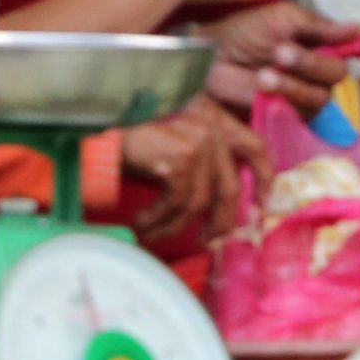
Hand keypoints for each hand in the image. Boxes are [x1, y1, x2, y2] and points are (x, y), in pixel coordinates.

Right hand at [121, 103, 265, 240]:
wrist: (95, 117)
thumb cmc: (127, 132)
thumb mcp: (171, 140)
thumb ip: (197, 161)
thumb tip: (212, 206)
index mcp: (213, 118)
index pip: (254, 147)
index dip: (264, 179)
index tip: (262, 209)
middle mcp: (211, 126)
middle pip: (230, 186)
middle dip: (221, 222)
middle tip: (207, 241)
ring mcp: (198, 140)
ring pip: (199, 201)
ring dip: (175, 225)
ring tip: (153, 233)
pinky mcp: (180, 157)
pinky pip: (176, 202)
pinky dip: (159, 219)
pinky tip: (143, 223)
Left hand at [201, 0, 359, 112]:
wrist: (212, 56)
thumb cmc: (245, 30)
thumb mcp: (284, 17)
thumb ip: (320, 26)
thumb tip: (358, 27)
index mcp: (320, 41)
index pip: (350, 48)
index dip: (351, 49)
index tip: (338, 46)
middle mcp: (317, 67)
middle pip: (338, 74)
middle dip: (311, 64)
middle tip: (280, 52)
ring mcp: (304, 90)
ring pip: (321, 95)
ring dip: (294, 83)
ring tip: (264, 73)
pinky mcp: (289, 111)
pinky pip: (304, 112)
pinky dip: (286, 97)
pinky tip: (264, 86)